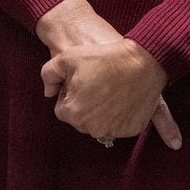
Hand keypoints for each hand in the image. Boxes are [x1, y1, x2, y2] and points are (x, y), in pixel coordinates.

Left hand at [36, 0, 181, 148]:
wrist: (141, 63)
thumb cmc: (104, 59)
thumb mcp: (67, 58)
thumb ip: (49, 74)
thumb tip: (48, 92)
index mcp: (74, 113)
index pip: (62, 110)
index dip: (70, 94)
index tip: (80, 82)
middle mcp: (92, 128)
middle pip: (80, 119)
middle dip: (84, 105)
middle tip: (95, 85)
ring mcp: (114, 131)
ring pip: (99, 124)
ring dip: (100, 112)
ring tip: (109, 90)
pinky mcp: (131, 130)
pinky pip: (118, 125)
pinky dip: (118, 115)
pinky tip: (121, 97)